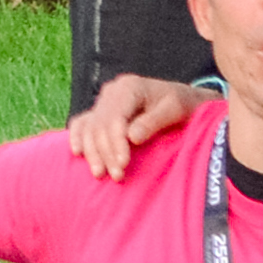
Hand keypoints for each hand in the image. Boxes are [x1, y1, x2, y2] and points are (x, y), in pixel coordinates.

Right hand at [74, 69, 208, 178]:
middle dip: (106, 153)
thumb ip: (153, 122)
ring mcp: (105, 100)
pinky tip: (78, 153)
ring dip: (93, 152)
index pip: (115, 119)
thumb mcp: (175, 109)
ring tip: (100, 174)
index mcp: (129, 87)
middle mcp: (112, 91)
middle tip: (116, 176)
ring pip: (89, 127)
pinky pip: (82, 123)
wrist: (185, 99)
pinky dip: (77, 137)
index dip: (116, 143)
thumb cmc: (183, 104)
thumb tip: (132, 138)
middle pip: (100, 125)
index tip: (123, 164)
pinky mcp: (102, 111)